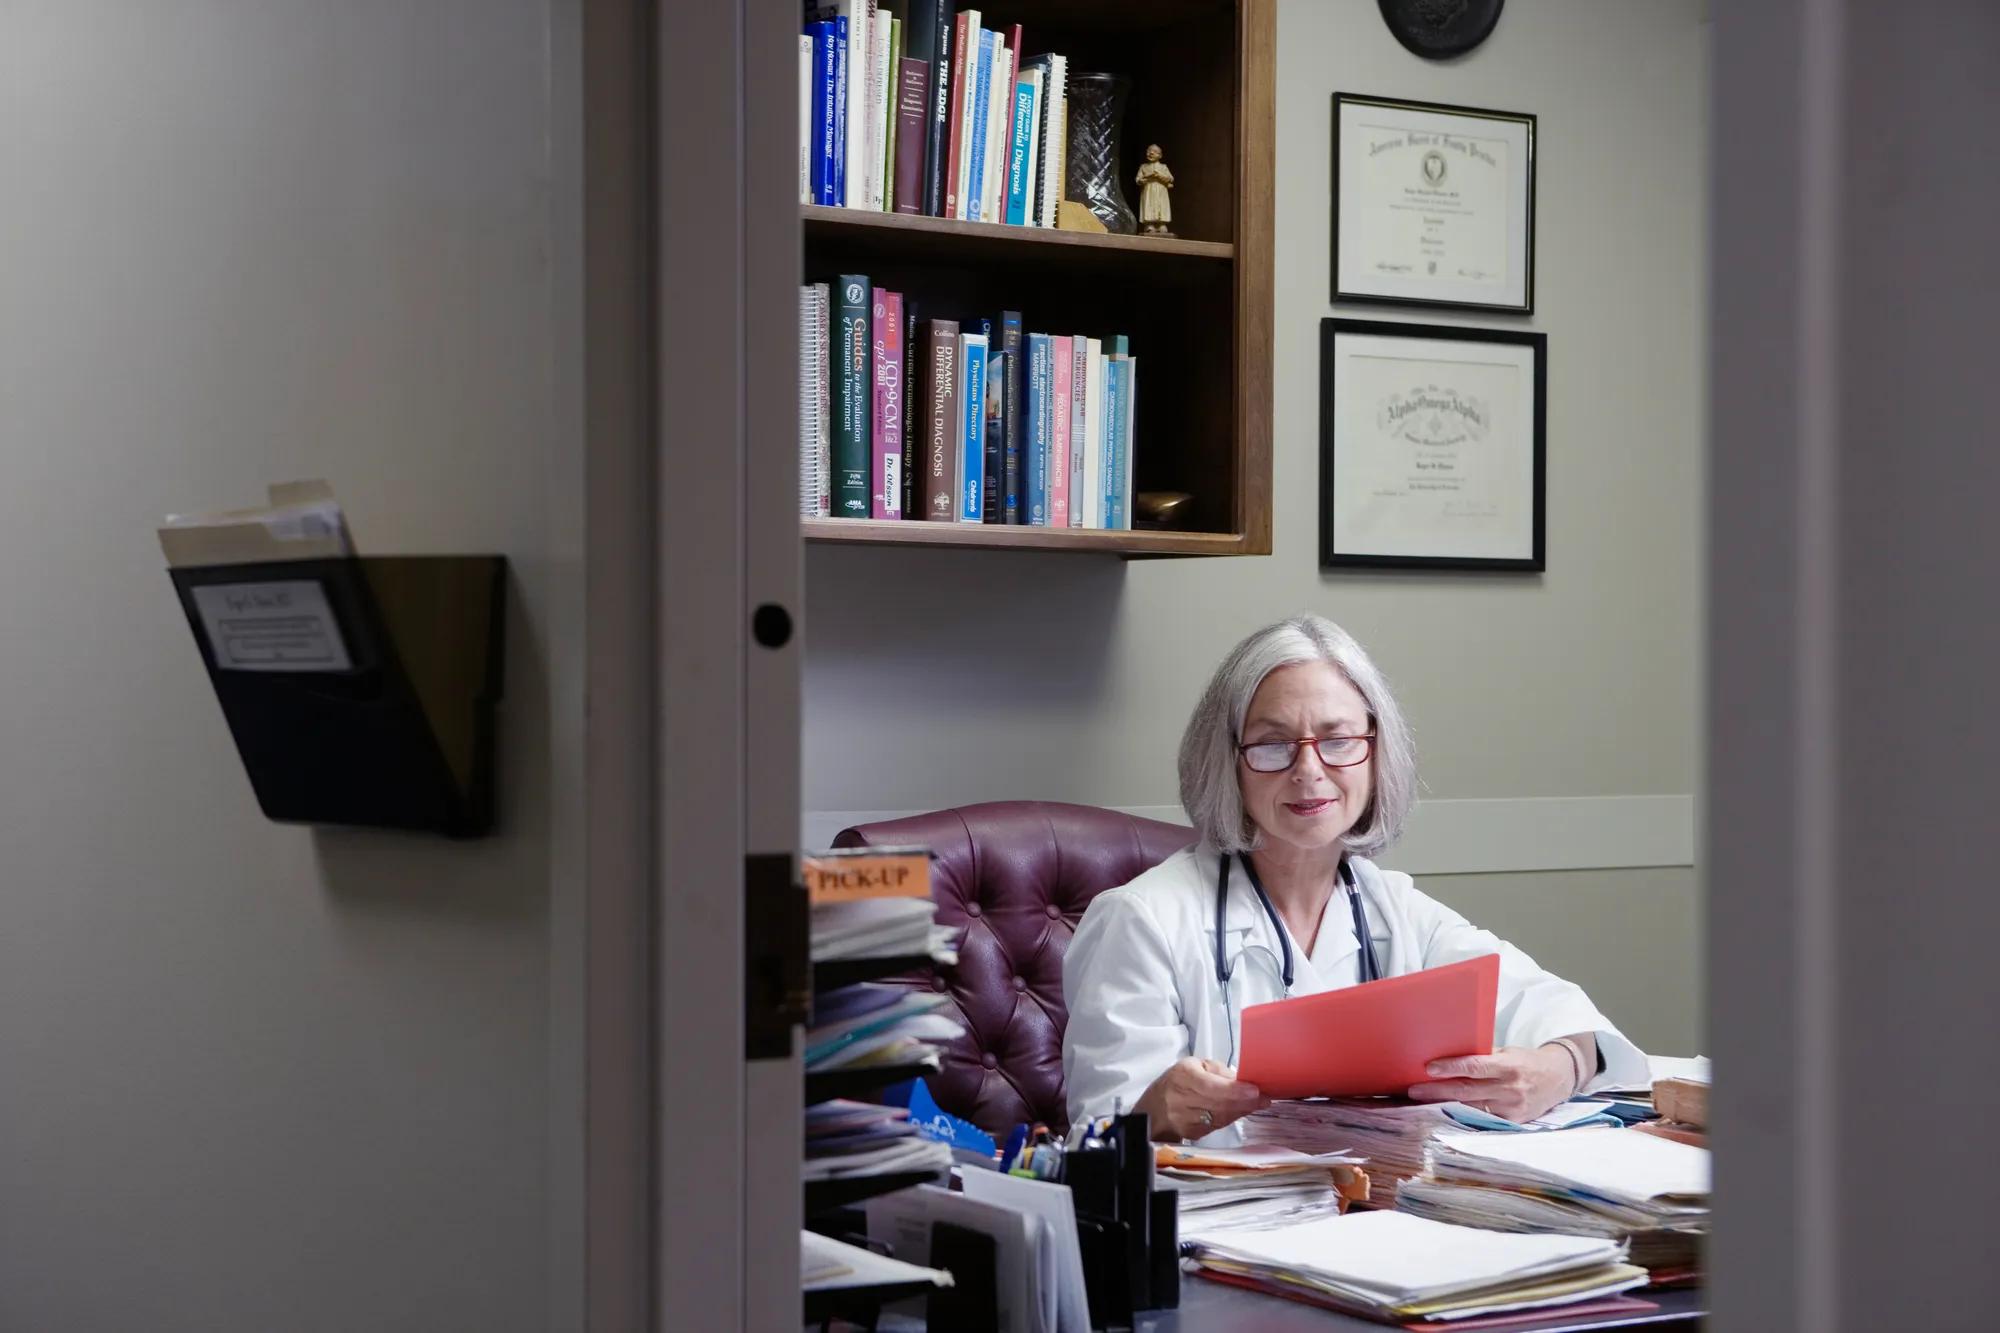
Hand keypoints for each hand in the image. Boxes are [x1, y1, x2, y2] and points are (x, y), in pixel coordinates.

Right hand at [1135, 1057, 1271, 1141]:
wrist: (1155, 1109)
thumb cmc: (1178, 1082)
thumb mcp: (1195, 1066)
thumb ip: (1219, 1072)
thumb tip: (1243, 1081)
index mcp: (1183, 1076)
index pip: (1211, 1086)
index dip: (1234, 1091)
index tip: (1255, 1092)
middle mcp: (1181, 1099)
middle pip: (1219, 1104)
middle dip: (1245, 1102)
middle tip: (1264, 1099)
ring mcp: (1185, 1119)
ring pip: (1221, 1117)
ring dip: (1241, 1111)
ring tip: (1256, 1103)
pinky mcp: (1191, 1133)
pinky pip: (1217, 1126)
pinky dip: (1232, 1118)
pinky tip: (1240, 1111)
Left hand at [1406, 1045, 1576, 1122]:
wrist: (1559, 1078)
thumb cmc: (1526, 1060)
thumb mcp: (1508, 1052)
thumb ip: (1484, 1056)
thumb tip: (1450, 1054)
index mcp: (1509, 1066)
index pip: (1475, 1067)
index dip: (1451, 1067)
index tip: (1428, 1067)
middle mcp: (1510, 1089)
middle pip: (1467, 1091)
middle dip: (1437, 1091)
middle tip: (1412, 1089)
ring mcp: (1511, 1109)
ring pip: (1471, 1108)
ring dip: (1443, 1106)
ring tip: (1420, 1102)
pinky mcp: (1513, 1122)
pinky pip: (1482, 1120)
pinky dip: (1461, 1116)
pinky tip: (1442, 1114)